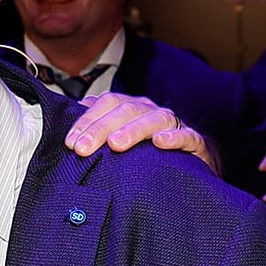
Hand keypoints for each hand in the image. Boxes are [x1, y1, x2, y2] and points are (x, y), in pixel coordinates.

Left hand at [65, 92, 214, 172]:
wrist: (193, 162)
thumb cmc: (149, 153)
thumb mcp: (121, 142)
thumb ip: (98, 132)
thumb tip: (71, 130)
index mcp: (132, 108)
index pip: (107, 103)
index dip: (87, 120)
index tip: (70, 142)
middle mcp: (151, 112)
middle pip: (126, 110)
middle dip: (101, 128)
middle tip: (83, 148)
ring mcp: (174, 126)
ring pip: (154, 119)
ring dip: (133, 130)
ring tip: (115, 144)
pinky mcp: (195, 143)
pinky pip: (187, 136)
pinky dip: (174, 138)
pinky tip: (160, 142)